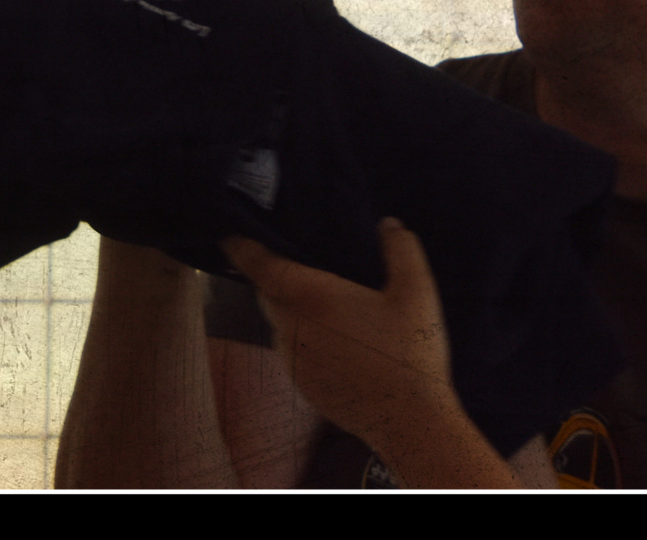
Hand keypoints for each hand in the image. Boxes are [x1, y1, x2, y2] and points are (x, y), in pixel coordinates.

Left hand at [221, 218, 459, 451]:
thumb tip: (388, 224)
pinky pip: (290, 350)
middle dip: (272, 277)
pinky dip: (301, 337)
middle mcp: (292, 328)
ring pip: (277, 323)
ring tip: (321, 300)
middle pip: (267, 294)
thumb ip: (400, 249)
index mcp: (312, 298)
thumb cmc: (410, 353)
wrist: (407, 421)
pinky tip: (334, 339)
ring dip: (288, 308)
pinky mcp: (302, 386)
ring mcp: (293, 360)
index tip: (229, 236)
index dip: (241, 249)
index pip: (261, 267)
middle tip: (293, 262)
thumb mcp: (417, 292)